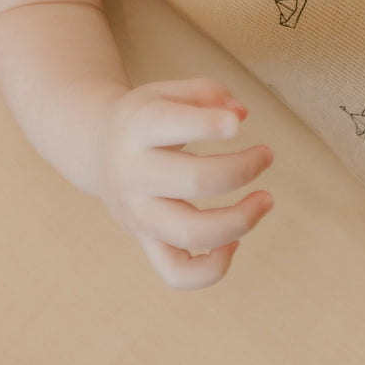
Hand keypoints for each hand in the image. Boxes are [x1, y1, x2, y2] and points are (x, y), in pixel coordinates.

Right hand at [99, 77, 273, 289]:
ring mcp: (138, 214)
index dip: (208, 124)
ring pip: (190, 234)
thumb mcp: (167, 91)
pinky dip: (212, 268)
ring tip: (266, 200)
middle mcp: (133, 174)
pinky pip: (177, 273)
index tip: (238, 123)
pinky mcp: (145, 242)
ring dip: (239, 221)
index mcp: (137, 128)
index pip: (168, 125)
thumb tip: (240, 113)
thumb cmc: (145, 117)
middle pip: (194, 181)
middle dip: (241, 169)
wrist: (98, 149)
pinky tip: (234, 241)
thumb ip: (206, 93)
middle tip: (266, 154)